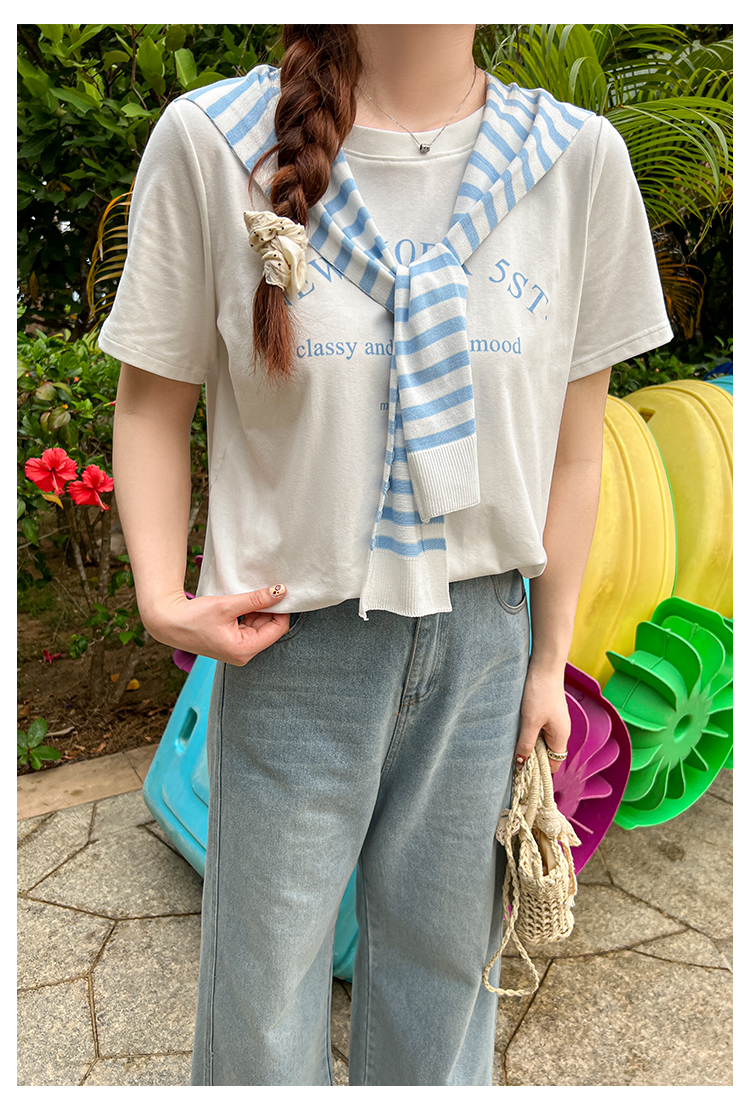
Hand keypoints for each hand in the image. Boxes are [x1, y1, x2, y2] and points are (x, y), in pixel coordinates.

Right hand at [143, 583, 290, 666]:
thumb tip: (281, 591)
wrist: (168, 623)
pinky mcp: (232, 644)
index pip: (278, 629)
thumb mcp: (228, 605)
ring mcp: (238, 651)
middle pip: (270, 629)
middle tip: (261, 591)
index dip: (281, 609)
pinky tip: (240, 605)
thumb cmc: (194, 617)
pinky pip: (249, 628)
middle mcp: (243, 655)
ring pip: (260, 627)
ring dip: (258, 611)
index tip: (278, 591)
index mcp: (244, 650)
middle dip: (268, 610)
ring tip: (246, 598)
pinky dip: (249, 615)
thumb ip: (256, 599)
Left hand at [514, 662, 570, 775]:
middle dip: (532, 757)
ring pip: (541, 740)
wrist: (544, 665)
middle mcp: (561, 730)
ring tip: (512, 743)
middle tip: (513, 759)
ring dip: (528, 743)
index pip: (553, 764)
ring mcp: (555, 720)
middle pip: (547, 753)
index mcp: (561, 737)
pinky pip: (539, 728)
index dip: (539, 771)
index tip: (522, 773)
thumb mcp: (530, 721)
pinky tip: (516, 728)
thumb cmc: (540, 692)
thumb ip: (526, 743)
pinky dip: (529, 731)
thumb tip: (522, 763)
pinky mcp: (547, 711)